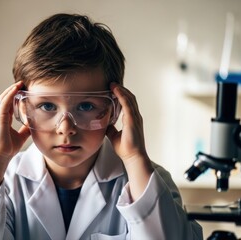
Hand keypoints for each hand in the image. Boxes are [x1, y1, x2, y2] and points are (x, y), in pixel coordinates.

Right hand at [0, 81, 30, 200]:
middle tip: (23, 83)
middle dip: (13, 89)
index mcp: (5, 119)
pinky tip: (15, 90)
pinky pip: (4, 104)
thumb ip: (26, 128)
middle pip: (5, 98)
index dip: (15, 95)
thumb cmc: (8, 147)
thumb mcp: (22, 135)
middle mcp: (0, 116)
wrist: (2, 156)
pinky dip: (9, 95)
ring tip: (19, 83)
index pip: (9, 103)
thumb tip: (34, 124)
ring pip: (3, 98)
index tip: (24, 89)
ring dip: (11, 90)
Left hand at [106, 83, 152, 198]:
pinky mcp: (132, 120)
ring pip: (129, 99)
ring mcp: (135, 118)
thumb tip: (104, 124)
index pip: (128, 103)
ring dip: (121, 90)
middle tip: (112, 83)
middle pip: (130, 98)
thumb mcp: (114, 136)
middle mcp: (135, 117)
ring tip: (113, 84)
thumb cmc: (126, 148)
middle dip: (122, 90)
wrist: (132, 157)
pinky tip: (116, 91)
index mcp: (132, 120)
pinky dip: (122, 96)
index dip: (122, 95)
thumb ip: (111, 129)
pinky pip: (128, 105)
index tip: (113, 89)